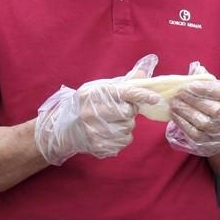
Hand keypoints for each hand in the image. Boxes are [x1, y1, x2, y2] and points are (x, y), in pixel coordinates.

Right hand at [33, 55, 163, 164]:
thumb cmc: (86, 104)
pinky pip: (124, 141)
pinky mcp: (98, 146)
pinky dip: (122, 137)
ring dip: (126, 125)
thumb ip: (122, 83)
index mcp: (93, 93)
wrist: (64, 129)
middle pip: (128, 112)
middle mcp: (91, 112)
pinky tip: (110, 133)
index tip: (155, 98)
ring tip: (112, 122)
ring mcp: (94, 131)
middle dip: (129, 111)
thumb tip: (143, 73)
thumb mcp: (100, 89)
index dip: (141, 95)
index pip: (123, 92)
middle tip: (118, 111)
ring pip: (128, 128)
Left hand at [165, 62, 219, 156]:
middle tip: (178, 94)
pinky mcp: (212, 145)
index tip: (189, 85)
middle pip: (214, 110)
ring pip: (203, 123)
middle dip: (193, 100)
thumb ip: (210, 81)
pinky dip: (182, 124)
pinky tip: (174, 115)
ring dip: (185, 112)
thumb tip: (196, 69)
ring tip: (174, 103)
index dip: (205, 89)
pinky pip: (195, 134)